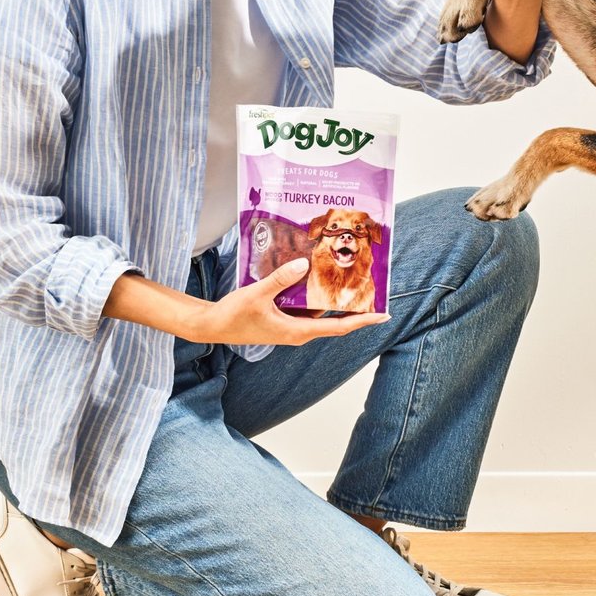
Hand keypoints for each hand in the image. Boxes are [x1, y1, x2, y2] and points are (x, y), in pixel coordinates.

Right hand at [172, 259, 387, 344]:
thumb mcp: (257, 294)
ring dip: (333, 297)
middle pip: (334, 319)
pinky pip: (305, 306)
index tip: (383, 315)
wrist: (212, 326)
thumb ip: (281, 279)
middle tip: (372, 287)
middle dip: (354, 305)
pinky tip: (315, 276)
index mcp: (298, 331)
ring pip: (319, 310)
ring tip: (349, 276)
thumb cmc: (233, 315)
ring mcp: (291, 325)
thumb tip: (304, 264)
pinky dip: (314, 294)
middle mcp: (299, 330)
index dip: (363, 321)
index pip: (339, 327)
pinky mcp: (282, 318)